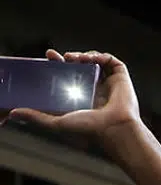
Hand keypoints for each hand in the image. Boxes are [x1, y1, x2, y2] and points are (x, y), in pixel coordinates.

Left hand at [7, 51, 140, 143]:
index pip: (68, 76)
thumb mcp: (57, 122)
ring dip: (83, 55)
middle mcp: (96, 89)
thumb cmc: (90, 129)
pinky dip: (101, 56)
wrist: (113, 128)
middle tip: (58, 56)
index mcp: (83, 97)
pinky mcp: (121, 79)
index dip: (57, 64)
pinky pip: (111, 61)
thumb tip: (14, 114)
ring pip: (95, 61)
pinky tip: (91, 58)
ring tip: (75, 58)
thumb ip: (36, 117)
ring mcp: (109, 83)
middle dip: (69, 57)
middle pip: (80, 66)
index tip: (49, 57)